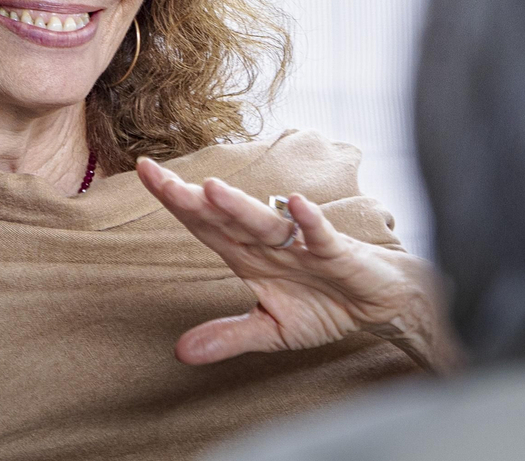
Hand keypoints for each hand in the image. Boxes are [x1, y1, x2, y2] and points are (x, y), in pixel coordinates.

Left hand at [136, 158, 460, 372]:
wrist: (380, 303)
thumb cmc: (325, 305)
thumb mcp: (271, 330)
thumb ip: (228, 336)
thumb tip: (180, 352)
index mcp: (247, 256)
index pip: (202, 225)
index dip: (174, 201)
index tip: (143, 172)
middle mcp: (268, 244)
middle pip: (223, 218)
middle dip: (189, 199)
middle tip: (154, 176)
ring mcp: (301, 244)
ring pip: (265, 223)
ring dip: (239, 207)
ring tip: (210, 189)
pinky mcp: (337, 251)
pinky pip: (320, 235)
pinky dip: (309, 221)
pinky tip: (295, 205)